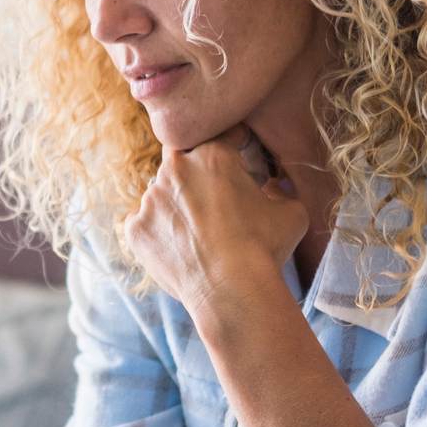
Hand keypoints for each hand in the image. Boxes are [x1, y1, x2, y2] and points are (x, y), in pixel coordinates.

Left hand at [121, 122, 306, 312]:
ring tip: (197, 232)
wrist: (231, 291)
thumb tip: (275, 188)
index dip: (235, 143)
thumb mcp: (291, 212)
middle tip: (212, 194)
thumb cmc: (264, 249)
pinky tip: (178, 248)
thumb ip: (282, 191)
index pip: (223, 135)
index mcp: (213, 155)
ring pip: (161, 192)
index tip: (238, 153)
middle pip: (182, 157)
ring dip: (176, 203)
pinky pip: (144, 221)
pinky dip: (158, 230)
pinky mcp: (135, 227)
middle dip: (196, 169)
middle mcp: (175, 169)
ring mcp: (150, 198)